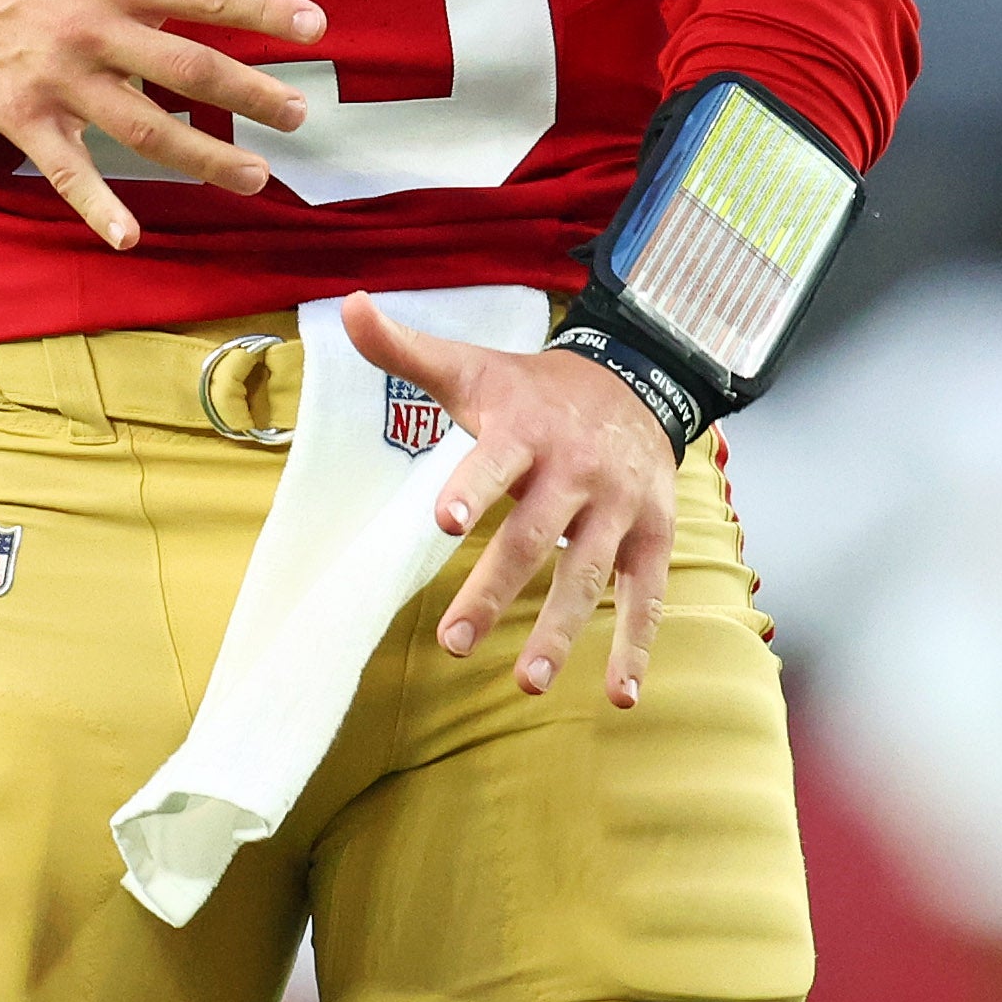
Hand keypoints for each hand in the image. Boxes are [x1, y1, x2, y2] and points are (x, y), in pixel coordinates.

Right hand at [0, 0, 325, 249]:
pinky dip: (96, 205)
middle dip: (248, 94)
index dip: (263, 8)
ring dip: (202, 157)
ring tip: (256, 177)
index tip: (315, 26)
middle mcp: (96, 28)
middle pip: (185, 67)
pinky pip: (66, 170)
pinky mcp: (27, 119)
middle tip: (300, 116)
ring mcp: (61, 79)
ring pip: (142, 126)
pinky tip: (130, 237)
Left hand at [344, 292, 674, 708]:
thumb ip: (407, 351)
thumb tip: (348, 306)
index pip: (496, 460)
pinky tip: (620, 695)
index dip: (472, 488)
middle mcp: (575, 471)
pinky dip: (636, 646)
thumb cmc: (534, 390)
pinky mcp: (652, 536)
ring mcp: (618, 508)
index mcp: (526, 431)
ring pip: (588, 575)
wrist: (638, 381)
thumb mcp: (474, 367)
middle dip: (495, 590)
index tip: (445, 522)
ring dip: (560, 631)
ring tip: (528, 683)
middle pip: (534, 537)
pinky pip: (646, 596)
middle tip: (454, 642)